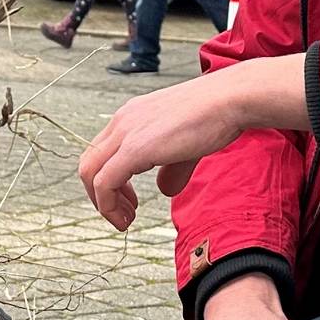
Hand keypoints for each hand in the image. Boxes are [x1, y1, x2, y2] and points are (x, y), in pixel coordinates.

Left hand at [79, 55, 307, 229]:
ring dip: (102, 204)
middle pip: (88, 164)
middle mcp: (121, 121)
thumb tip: (165, 189)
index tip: (129, 199)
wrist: (231, 99)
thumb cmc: (215, 116)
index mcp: (130, 116)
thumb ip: (171, 168)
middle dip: (99, 195)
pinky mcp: (135, 148)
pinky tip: (127, 217)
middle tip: (124, 213)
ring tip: (125, 220)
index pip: (101, 152)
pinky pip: (105, 182)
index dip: (107, 181)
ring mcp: (125, 133)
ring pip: (90, 174)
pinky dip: (108, 205)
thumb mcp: (186, 146)